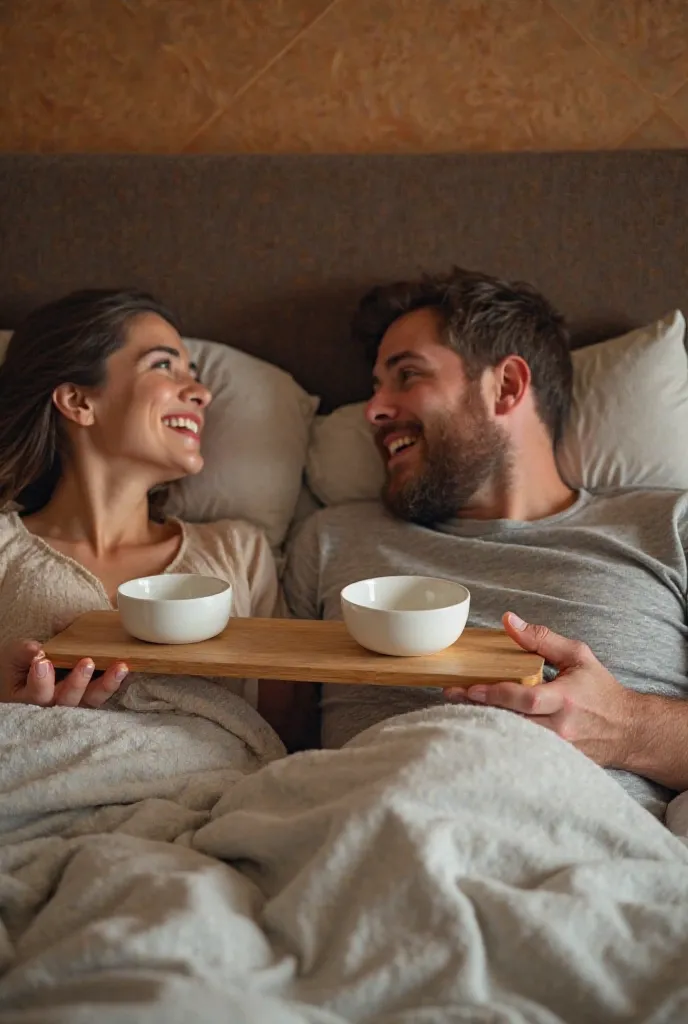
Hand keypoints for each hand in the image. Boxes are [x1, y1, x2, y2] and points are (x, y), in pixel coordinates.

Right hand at [0, 639, 127, 707]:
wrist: (27, 670)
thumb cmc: (18, 665)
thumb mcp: (14, 655)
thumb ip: (23, 652)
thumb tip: (36, 649)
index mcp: (29, 698)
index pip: (36, 694)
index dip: (40, 681)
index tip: (42, 661)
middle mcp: (54, 705)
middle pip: (66, 701)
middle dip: (77, 683)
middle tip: (86, 662)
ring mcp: (74, 702)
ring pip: (91, 700)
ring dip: (106, 684)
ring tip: (119, 667)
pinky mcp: (89, 696)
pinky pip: (103, 693)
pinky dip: (114, 682)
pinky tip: (124, 669)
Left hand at [444, 612, 636, 767]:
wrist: (628, 730)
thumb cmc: (601, 690)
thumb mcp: (578, 656)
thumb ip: (541, 639)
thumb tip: (509, 620)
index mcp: (566, 699)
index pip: (526, 700)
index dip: (496, 694)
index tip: (470, 687)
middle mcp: (561, 728)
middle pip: (512, 723)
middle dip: (479, 709)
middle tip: (451, 695)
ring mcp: (558, 750)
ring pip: (513, 740)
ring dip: (485, 725)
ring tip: (458, 708)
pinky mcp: (555, 762)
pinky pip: (521, 752)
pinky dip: (500, 740)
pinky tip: (480, 728)